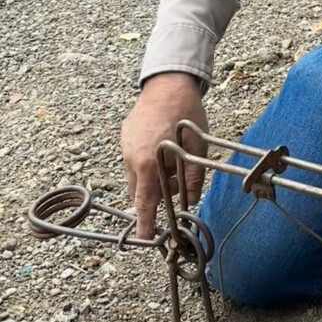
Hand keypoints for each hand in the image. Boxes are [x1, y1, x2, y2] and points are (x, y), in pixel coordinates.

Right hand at [121, 72, 207, 239]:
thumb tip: (191, 200)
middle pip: (141, 191)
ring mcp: (125, 146)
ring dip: (152, 176)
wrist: (169, 83)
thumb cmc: (186, 114)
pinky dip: (147, 161)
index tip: (145, 239)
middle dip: (157, 194)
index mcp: (148, 163)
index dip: (145, 223)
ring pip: (137, 176)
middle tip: (176, 181)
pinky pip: (134, 159)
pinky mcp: (125, 136)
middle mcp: (131, 157)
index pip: (144, 203)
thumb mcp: (197, 148)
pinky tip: (162, 145)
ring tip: (172, 158)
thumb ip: (193, 178)